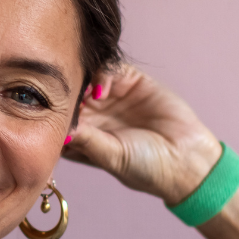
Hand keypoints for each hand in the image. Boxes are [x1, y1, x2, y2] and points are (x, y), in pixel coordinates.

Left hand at [62, 64, 222, 204]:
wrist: (187, 159)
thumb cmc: (147, 168)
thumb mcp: (112, 157)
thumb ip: (87, 141)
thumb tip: (59, 130)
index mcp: (84, 138)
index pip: (59, 119)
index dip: (53, 114)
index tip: (51, 114)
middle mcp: (94, 115)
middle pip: (70, 94)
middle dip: (66, 93)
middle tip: (63, 96)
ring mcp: (112, 97)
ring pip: (88, 79)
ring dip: (83, 82)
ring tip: (85, 94)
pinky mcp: (132, 82)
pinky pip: (111, 69)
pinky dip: (103, 74)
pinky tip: (103, 89)